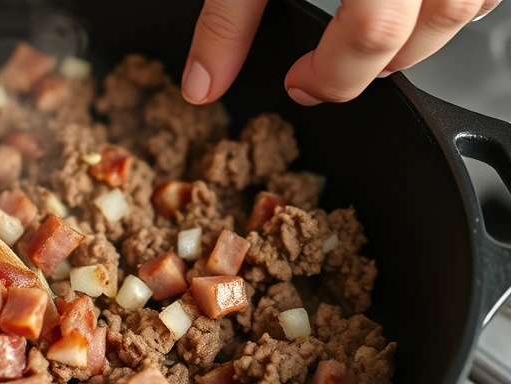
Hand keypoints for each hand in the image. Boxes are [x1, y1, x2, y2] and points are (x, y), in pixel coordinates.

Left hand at [182, 0, 499, 105]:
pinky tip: (412, 3)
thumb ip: (228, 18)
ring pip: (471, 2)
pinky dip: (448, 1)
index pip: (372, 32)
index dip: (332, 74)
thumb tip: (203, 84)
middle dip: (380, 65)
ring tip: (369, 39)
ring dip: (424, 34)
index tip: (299, 84)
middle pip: (438, 21)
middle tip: (330, 71)